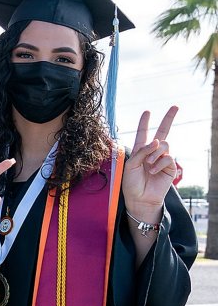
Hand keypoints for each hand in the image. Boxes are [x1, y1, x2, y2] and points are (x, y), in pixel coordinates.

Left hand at [122, 106, 177, 220]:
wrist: (140, 198)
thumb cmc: (132, 183)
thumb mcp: (131, 165)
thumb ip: (142, 151)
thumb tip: (157, 140)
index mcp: (140, 151)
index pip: (143, 134)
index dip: (144, 123)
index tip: (147, 112)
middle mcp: (152, 153)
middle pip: (163, 132)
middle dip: (168, 119)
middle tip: (175, 106)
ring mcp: (162, 159)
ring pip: (164, 145)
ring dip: (155, 153)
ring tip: (149, 164)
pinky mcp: (170, 167)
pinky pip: (168, 157)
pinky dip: (159, 162)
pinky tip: (153, 171)